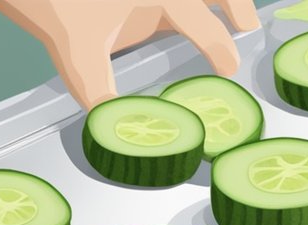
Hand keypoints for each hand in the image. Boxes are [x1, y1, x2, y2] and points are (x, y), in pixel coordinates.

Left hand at [0, 0, 260, 108]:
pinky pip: (178, 3)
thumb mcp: (78, 57)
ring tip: (235, 18)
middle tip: (247, 27)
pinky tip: (197, 16)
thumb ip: (101, 95)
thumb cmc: (60, 11)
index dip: (218, 46)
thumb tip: (118, 128)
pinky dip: (190, 7)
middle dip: (235, 5)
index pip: (201, 22)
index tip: (229, 68)